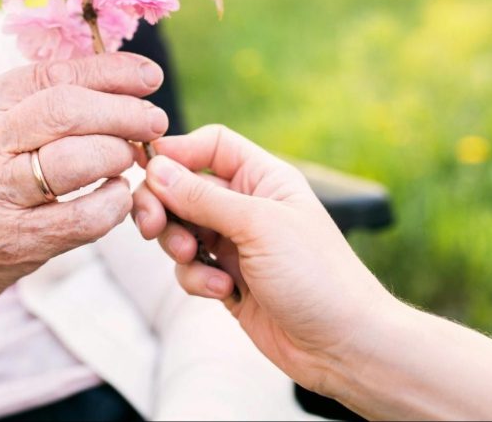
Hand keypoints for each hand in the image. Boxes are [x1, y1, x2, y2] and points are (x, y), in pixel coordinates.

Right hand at [0, 53, 167, 359]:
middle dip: (123, 112)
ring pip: (75, 160)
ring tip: (130, 158)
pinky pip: (84, 217)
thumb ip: (39, 103)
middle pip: (64, 111)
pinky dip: (114, 203)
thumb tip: (119, 77)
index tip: (148, 77)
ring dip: (118, 154)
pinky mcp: (14, 241)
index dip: (108, 71)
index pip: (49, 75)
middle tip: (154, 121)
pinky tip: (117, 196)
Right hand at [132, 124, 395, 396]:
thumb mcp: (258, 225)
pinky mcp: (225, 278)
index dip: (177, 152)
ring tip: (195, 260)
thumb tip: (156, 168)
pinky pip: (188, 267)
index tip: (147, 168)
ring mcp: (234, 243)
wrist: (343, 345)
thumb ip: (202, 197)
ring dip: (178, 245)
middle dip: (163, 205)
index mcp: (263, 178)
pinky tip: (224, 291)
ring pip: (178, 229)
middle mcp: (246, 205)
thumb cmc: (318, 276)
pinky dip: (196, 278)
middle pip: (182, 187)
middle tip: (151, 225)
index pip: (210, 145)